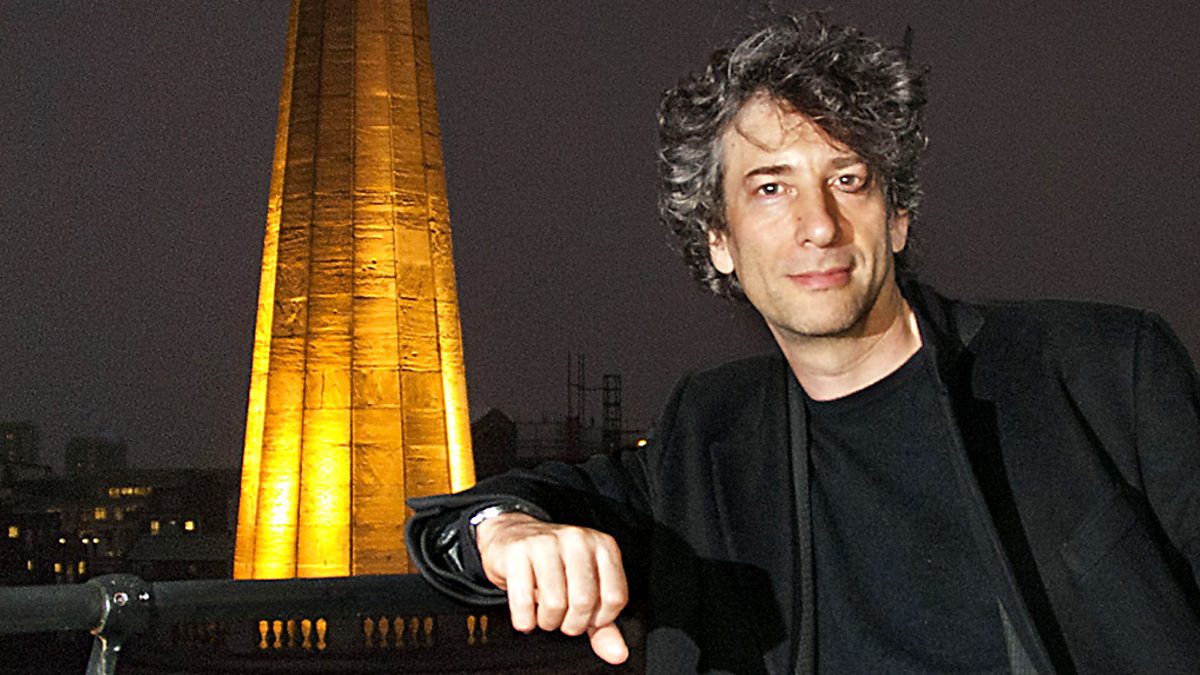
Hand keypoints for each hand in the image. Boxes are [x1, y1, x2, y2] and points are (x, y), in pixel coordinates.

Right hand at [475, 512, 628, 664]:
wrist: (514, 536)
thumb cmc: (555, 567)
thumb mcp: (585, 591)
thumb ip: (603, 625)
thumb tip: (617, 653)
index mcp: (602, 546)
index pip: (615, 597)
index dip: (600, 619)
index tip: (588, 617)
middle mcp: (577, 540)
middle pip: (584, 601)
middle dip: (572, 624)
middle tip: (563, 620)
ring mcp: (546, 542)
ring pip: (554, 602)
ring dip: (547, 622)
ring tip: (544, 614)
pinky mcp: (518, 551)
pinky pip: (523, 600)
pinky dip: (525, 619)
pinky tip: (526, 614)